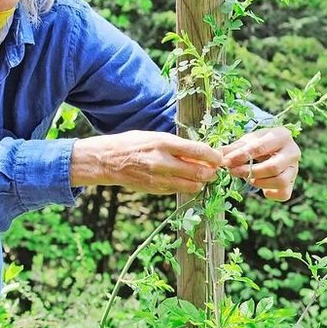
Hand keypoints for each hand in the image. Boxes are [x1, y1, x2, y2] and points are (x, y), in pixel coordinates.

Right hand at [70, 130, 224, 194]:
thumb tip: (201, 155)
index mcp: (164, 143)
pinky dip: (185, 186)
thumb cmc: (132, 144)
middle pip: (200, 172)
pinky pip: (178, 190)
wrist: (106, 160)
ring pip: (192, 185)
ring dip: (200, 182)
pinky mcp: (155, 189)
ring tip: (200, 176)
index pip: (199, 151)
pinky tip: (183, 180)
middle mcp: (162, 161)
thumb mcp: (155, 137)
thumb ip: (177, 146)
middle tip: (213, 170)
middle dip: (211, 172)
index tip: (219, 158)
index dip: (214, 157)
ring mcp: (158, 178)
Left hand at [220, 126, 299, 201]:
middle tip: (233, 172)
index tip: (226, 161)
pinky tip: (261, 188)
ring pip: (280, 181)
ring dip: (259, 182)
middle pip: (273, 167)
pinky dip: (270, 193)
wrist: (272, 149)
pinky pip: (283, 194)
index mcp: (282, 136)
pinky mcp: (293, 183)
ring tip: (247, 177)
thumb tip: (219, 155)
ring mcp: (295, 169)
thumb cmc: (257, 143)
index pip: (261, 148)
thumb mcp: (246, 141)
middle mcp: (293, 152)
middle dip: (249, 172)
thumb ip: (234, 148)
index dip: (241, 156)